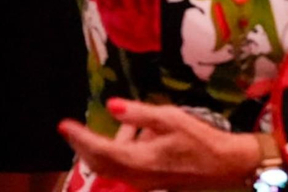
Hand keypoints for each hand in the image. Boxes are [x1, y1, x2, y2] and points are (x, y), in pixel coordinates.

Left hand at [60, 100, 258, 189]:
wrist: (223, 165)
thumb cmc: (200, 140)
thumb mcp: (170, 119)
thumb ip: (138, 115)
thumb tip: (111, 105)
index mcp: (138, 161)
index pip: (99, 150)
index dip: (79, 138)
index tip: (64, 125)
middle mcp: (135, 176)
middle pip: (98, 163)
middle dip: (83, 145)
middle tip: (71, 129)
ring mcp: (141, 181)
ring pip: (110, 166)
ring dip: (104, 147)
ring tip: (121, 124)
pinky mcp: (149, 180)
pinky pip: (123, 167)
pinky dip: (120, 150)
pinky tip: (138, 134)